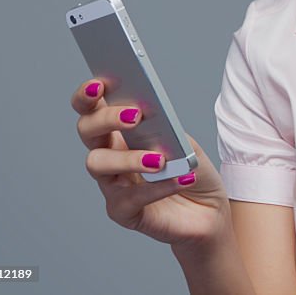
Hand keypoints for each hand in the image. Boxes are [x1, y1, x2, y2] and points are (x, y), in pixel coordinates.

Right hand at [71, 78, 230, 250]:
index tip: (99, 83)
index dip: (87, 96)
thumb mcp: (184, 142)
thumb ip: (165, 129)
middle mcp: (109, 155)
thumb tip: (150, 116)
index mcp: (120, 132)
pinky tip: (182, 178)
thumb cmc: (190, 170)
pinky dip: (158, 186)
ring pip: (98, 164)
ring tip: (160, 159)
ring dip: (129, 157)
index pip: (91, 108)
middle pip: (87, 131)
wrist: (208, 210)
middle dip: (106, 119)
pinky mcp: (123, 212)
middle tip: (135, 116)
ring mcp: (112, 185)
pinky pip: (131, 198)